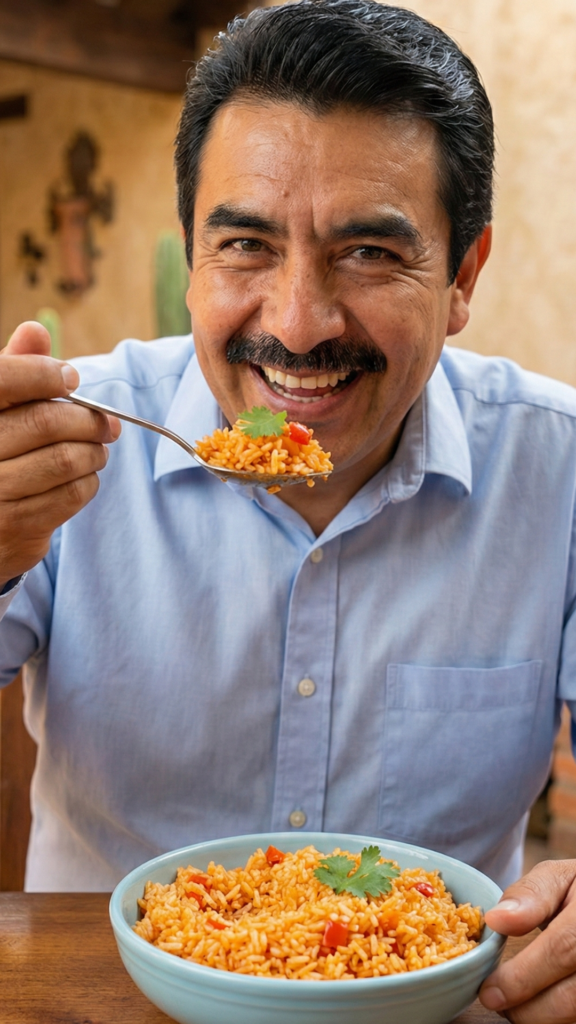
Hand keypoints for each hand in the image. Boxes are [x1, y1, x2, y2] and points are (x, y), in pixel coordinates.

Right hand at [0, 321, 119, 587]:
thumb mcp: (0, 409)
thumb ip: (15, 370)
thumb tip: (34, 330)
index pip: (3, 379)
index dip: (44, 374)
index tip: (72, 378)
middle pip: (44, 422)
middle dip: (87, 419)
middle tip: (107, 424)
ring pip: (64, 460)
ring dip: (93, 453)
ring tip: (98, 450)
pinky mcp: (12, 526)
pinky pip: (70, 495)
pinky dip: (88, 482)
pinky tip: (84, 477)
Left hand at [479, 859, 575, 1022]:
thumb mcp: (559, 878)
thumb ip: (531, 894)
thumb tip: (496, 920)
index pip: (562, 950)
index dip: (523, 976)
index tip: (490, 990)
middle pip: (571, 997)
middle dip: (527, 1009)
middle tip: (494, 1000)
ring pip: (574, 1015)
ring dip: (538, 1017)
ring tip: (513, 1002)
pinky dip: (554, 1017)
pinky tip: (536, 1003)